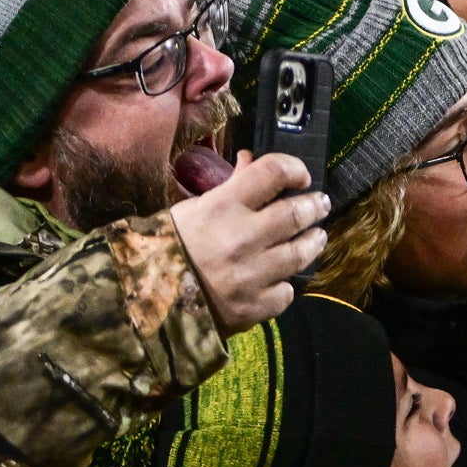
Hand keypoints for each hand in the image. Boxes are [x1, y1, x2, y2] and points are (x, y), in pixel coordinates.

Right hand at [169, 151, 329, 334]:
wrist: (147, 299)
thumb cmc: (170, 246)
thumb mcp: (193, 209)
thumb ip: (230, 186)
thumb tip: (251, 160)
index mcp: (222, 206)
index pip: (273, 173)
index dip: (294, 169)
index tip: (301, 176)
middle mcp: (240, 238)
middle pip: (296, 213)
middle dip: (314, 206)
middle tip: (319, 204)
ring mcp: (250, 274)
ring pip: (300, 253)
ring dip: (313, 241)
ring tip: (316, 236)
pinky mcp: (253, 306)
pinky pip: (286, 291)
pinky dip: (286, 284)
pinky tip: (282, 277)